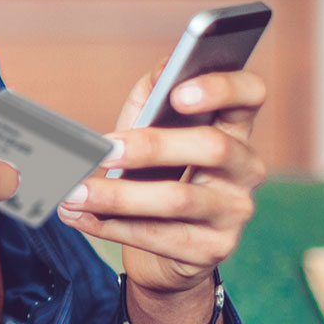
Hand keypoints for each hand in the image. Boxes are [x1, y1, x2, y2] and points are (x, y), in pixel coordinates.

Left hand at [58, 66, 266, 323]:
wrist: (166, 251)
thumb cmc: (157, 175)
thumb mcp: (152, 131)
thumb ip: (154, 98)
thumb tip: (159, 72)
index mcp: (234, 128)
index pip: (250, 94)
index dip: (223, 88)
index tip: (180, 92)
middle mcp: (246, 168)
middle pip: (212, 147)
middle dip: (153, 146)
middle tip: (104, 149)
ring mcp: (235, 211)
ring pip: (178, 198)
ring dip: (117, 195)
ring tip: (73, 191)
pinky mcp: (213, 249)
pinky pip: (157, 236)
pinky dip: (109, 225)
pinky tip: (76, 216)